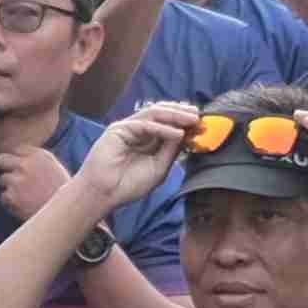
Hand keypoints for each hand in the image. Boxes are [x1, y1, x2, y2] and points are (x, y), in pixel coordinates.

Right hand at [79, 106, 196, 210]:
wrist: (104, 194)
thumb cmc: (128, 185)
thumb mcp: (159, 168)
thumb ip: (171, 151)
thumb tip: (185, 133)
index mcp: (149, 140)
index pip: (169, 125)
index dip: (185, 123)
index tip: (203, 125)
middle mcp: (139, 131)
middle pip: (163, 115)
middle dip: (182, 114)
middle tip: (200, 117)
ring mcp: (128, 128)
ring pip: (154, 114)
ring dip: (175, 115)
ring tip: (192, 119)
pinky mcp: (119, 129)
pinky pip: (144, 124)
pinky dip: (162, 128)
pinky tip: (176, 133)